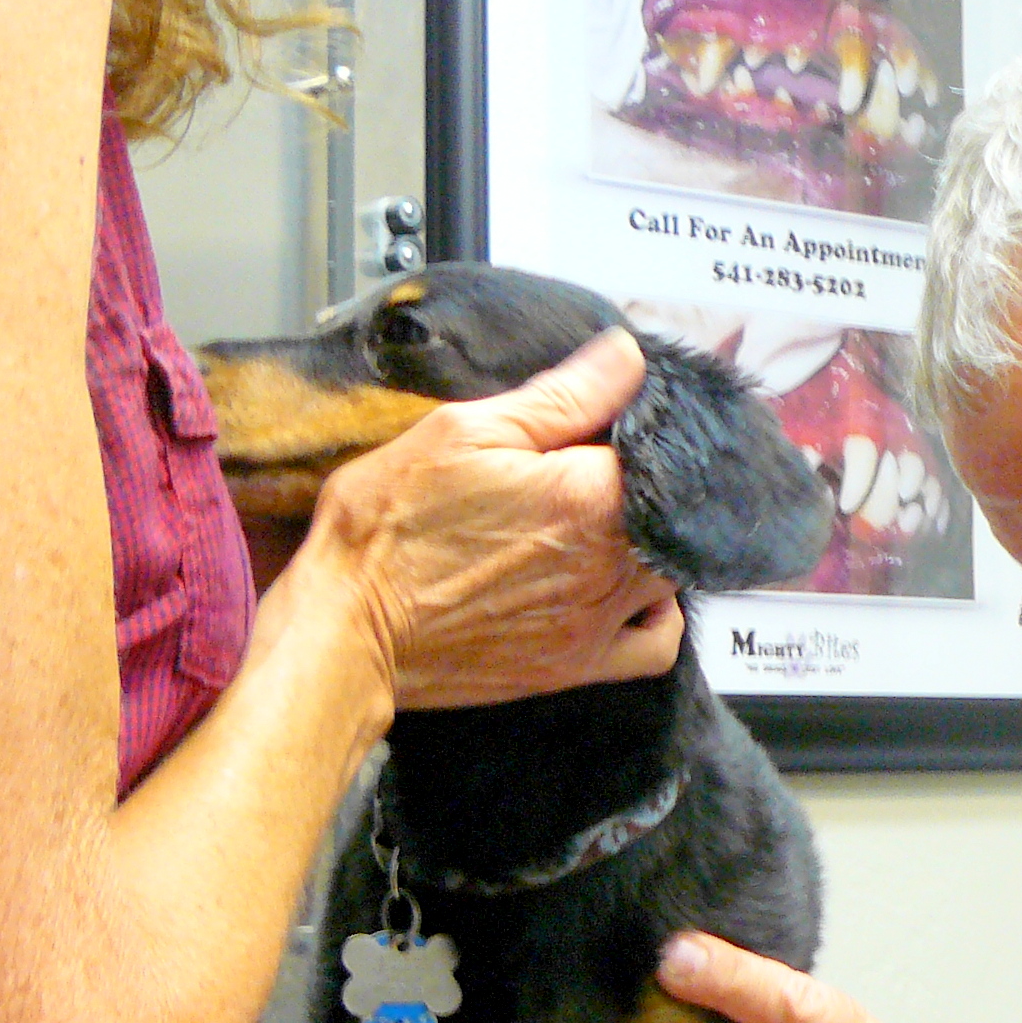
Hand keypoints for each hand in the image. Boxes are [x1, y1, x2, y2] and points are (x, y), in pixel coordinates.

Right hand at [297, 328, 684, 709]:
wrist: (346, 630)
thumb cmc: (390, 527)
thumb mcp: (463, 432)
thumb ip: (562, 395)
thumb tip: (629, 357)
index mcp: (590, 497)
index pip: (657, 448)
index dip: (634, 428)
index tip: (601, 425)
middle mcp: (610, 564)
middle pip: (675, 513)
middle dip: (650, 486)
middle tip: (594, 472)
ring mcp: (599, 621)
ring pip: (674, 572)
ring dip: (657, 542)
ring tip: (604, 523)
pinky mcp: (580, 665)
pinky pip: (656, 644)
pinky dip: (660, 614)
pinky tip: (630, 589)